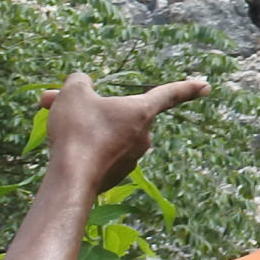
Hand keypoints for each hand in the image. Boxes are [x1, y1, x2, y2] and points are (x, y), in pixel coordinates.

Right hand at [39, 70, 208, 195]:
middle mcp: (142, 135)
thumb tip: (81, 85)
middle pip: (117, 113)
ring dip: (82, 125)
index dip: (186, 88)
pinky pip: (101, 152)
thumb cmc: (78, 130)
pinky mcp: (115, 175)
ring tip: (54, 124)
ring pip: (105, 133)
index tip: (205, 86)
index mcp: (141, 111)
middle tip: (53, 101)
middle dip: (87, 106)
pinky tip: (63, 149)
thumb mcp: (74, 93)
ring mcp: (131, 158)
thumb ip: (80, 82)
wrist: (71, 178)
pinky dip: (83, 146)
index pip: (168, 94)